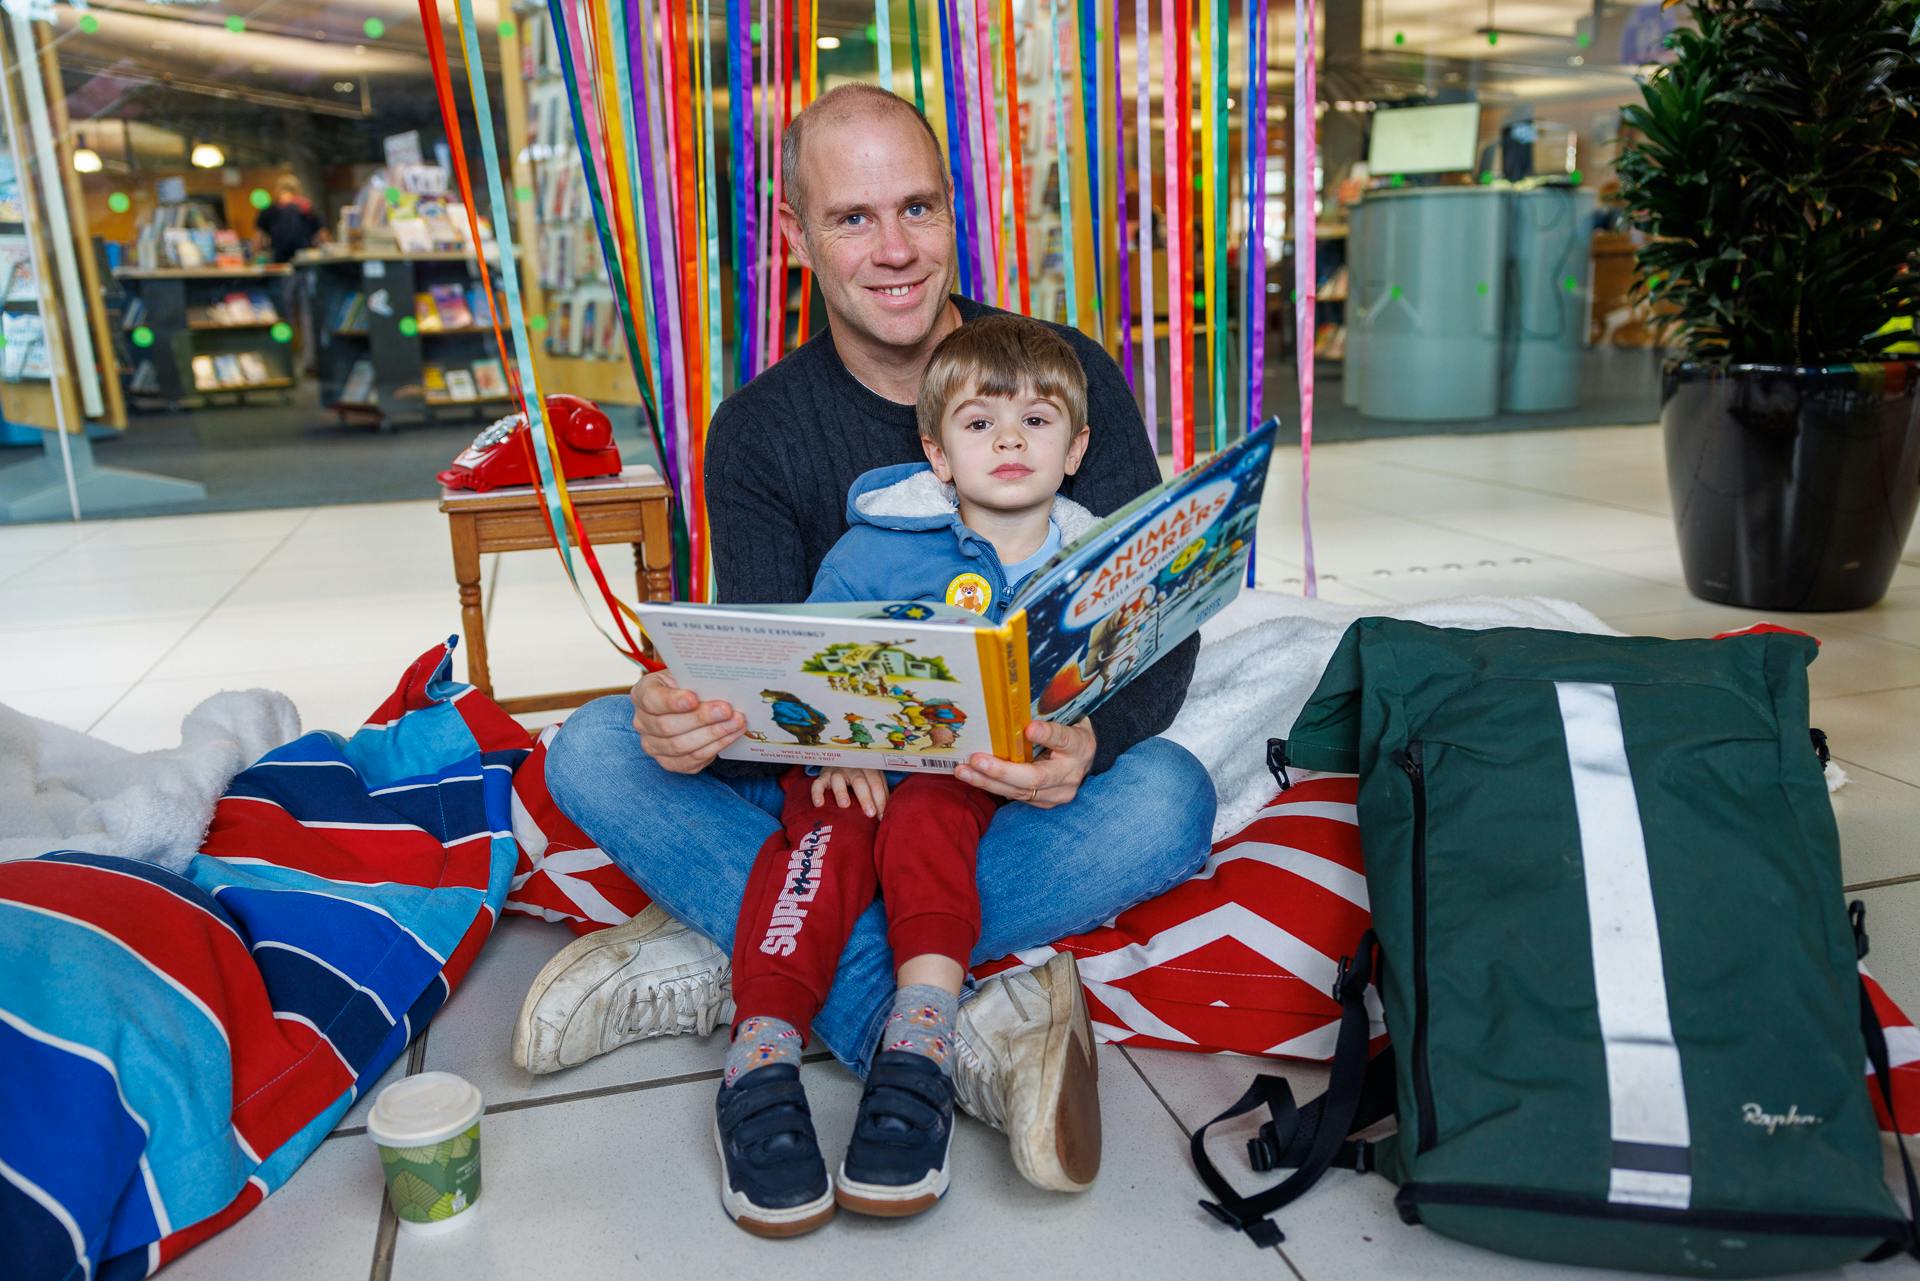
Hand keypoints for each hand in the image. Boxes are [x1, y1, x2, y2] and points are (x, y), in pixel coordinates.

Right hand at [629, 669, 743, 773]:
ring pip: (681, 746)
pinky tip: (731, 735)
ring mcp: (654, 745)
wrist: (687, 706)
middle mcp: (642, 722)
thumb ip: (697, 679)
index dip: (672, 701)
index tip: (694, 698)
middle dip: (701, 718)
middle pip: (667, 726)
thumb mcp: (687, 675)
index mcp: (643, 694)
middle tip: (727, 710)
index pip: (651, 699)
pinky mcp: (670, 763)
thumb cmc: (688, 686)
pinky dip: (715, 747)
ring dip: (713, 734)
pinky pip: (692, 760)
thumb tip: (723, 682)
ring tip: (736, 722)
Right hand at [811, 766, 890, 817]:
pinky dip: (817, 793)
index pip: (876, 783)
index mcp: (868, 768)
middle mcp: (852, 768)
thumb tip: (885, 815)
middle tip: (870, 814)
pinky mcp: (823, 776)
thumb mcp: (872, 779)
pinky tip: (819, 804)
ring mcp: (836, 771)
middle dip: (865, 798)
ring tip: (845, 805)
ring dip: (841, 793)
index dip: (880, 800)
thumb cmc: (860, 774)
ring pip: (838, 780)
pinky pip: (818, 784)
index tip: (882, 816)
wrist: (840, 758)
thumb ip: (880, 793)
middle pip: (859, 782)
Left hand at [954, 719, 1094, 808]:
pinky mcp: (1044, 802)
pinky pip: (1015, 796)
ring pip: (1020, 791)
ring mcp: (1058, 793)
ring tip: (963, 771)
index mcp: (1079, 745)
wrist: (1084, 757)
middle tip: (977, 759)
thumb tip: (1013, 706)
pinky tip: (972, 776)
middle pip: (1036, 777)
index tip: (1030, 728)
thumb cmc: (1069, 731)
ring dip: (988, 782)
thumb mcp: (1065, 718)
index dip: (1047, 735)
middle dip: (1003, 771)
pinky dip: (992, 786)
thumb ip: (1046, 715)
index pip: (1063, 739)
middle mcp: (1070, 774)